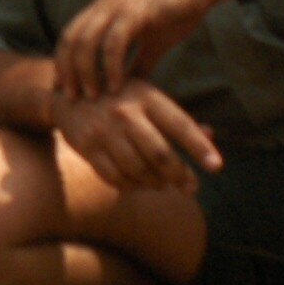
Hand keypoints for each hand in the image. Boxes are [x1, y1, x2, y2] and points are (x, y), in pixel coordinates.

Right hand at [53, 81, 221, 193]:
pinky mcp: (86, 147)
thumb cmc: (118, 97)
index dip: (199, 147)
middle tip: (191, 188)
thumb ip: (175, 118)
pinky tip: (137, 184)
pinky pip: (114, 176)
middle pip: (160, 154)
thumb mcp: (147, 97)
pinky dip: (130, 186)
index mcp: (146, 97)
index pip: (180, 125)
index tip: (216, 167)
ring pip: (137, 169)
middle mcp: (125, 113)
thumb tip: (210, 134)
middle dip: (180, 176)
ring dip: (154, 183)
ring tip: (162, 184)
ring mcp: (104, 131)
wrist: (67, 97)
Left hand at [56, 0, 227, 98]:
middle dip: (67, 71)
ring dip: (85, 72)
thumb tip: (129, 90)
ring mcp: (117, 6)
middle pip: (70, 40)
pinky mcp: (136, 11)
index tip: (62, 91)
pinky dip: (111, 66)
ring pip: (86, 41)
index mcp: (102, 11)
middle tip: (71, 99)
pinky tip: (115, 87)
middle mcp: (103, 6)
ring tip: (91, 97)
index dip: (62, 64)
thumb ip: (136, 64)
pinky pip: (114, 42)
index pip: (69, 38)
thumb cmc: (176, 11)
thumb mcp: (152, 43)